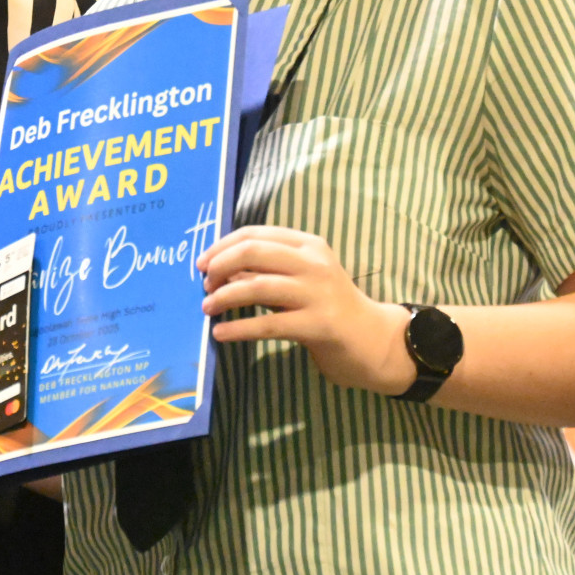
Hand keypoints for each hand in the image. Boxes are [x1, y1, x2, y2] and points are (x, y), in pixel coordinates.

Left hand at [199, 225, 413, 395]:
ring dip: (224, 297)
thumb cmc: (328, 307)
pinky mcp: (318, 325)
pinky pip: (268, 325)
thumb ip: (266, 270)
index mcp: (309, 244)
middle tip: (204, 285)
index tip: (202, 263)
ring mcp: (317, 293)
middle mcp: (314, 262)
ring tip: (207, 308)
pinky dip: (238, 328)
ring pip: (257, 286)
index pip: (255, 234)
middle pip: (253, 252)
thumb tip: (219, 269)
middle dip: (220, 266)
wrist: (372, 340)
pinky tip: (220, 333)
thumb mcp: (299, 280)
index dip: (222, 246)